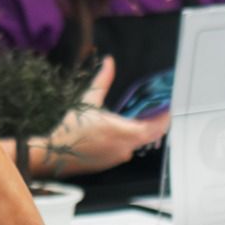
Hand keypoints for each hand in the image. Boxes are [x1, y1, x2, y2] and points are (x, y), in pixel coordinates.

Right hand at [36, 56, 169, 175]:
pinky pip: (127, 149)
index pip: (157, 126)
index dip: (165, 116)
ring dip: (140, 131)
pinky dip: (128, 140)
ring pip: (139, 143)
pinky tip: (117, 131)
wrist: (56, 153)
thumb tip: (109, 62)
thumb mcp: (89, 100)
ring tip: (137, 116)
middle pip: (151, 135)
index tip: (167, 106)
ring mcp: (120, 157)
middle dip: (155, 122)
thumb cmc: (72, 129)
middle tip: (155, 109)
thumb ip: (103, 80)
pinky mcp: (112, 162)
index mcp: (125, 132)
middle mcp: (127, 147)